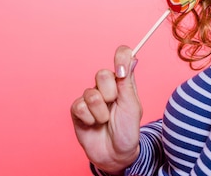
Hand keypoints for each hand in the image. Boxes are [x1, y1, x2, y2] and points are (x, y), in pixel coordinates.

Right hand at [70, 46, 141, 173]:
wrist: (115, 154)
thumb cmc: (127, 130)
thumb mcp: (132, 106)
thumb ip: (127, 82)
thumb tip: (132, 57)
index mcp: (122, 82)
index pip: (122, 57)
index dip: (121, 56)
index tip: (122, 70)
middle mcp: (105, 86)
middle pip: (102, 74)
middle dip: (110, 93)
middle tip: (114, 105)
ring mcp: (90, 97)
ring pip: (91, 94)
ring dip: (101, 112)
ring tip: (105, 120)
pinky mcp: (78, 109)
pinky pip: (80, 106)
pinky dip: (90, 119)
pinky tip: (94, 125)